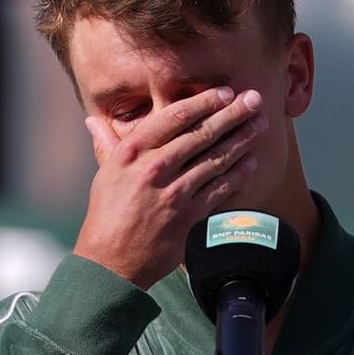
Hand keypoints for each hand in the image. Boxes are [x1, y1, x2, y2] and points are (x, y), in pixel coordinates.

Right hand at [73, 87, 267, 288]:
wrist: (111, 261)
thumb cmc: (107, 215)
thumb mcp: (103, 175)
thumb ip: (107, 145)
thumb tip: (93, 120)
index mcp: (131, 152)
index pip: (173, 117)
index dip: (203, 102)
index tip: (224, 92)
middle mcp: (153, 168)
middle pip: (201, 134)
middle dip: (232, 114)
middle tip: (254, 100)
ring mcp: (173, 192)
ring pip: (215, 159)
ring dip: (242, 140)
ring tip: (260, 125)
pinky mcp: (189, 216)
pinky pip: (220, 189)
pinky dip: (238, 174)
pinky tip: (251, 162)